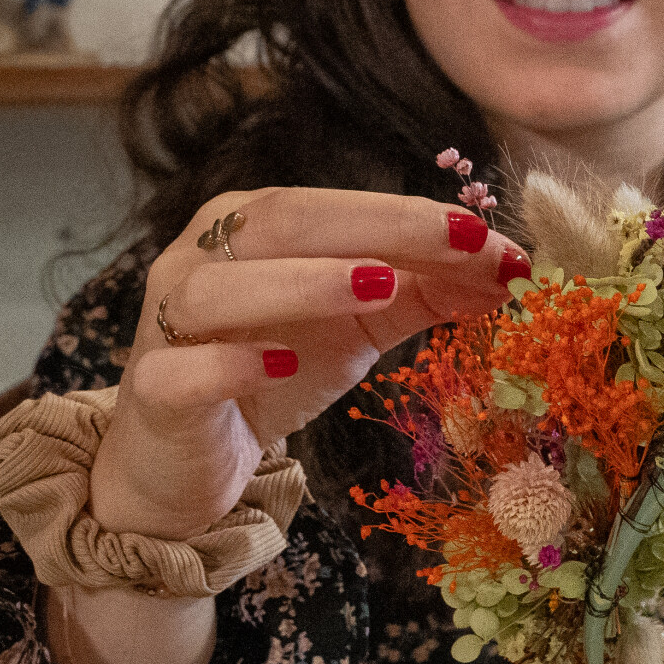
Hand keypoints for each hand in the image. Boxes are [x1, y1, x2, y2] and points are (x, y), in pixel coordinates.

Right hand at [91, 189, 527, 536]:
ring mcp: (168, 323)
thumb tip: (508, 267)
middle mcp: (200, 258)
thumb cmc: (272, 368)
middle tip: (460, 243)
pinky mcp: (154, 393)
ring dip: (305, 282)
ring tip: (380, 287)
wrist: (188, 459)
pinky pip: (183, 370)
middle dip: (378, 228)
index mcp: (252, 227)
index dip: (414, 216)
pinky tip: (284, 364)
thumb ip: (425, 291)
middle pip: (282, 223)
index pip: (333, 204)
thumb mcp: (361, 326)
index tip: (492, 236)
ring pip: (220, 287)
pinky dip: (232, 362)